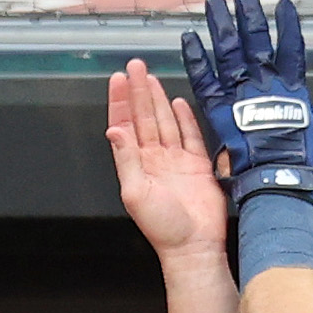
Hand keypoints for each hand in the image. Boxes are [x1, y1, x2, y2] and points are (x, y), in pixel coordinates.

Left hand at [106, 58, 235, 264]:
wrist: (194, 246)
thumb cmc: (163, 228)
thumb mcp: (134, 193)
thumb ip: (125, 160)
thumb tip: (114, 131)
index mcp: (135, 165)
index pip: (125, 125)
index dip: (120, 101)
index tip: (117, 79)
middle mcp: (154, 160)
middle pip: (144, 117)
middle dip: (138, 91)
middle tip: (135, 66)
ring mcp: (176, 161)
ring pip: (165, 122)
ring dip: (157, 100)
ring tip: (151, 78)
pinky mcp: (198, 166)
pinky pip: (190, 136)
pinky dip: (184, 119)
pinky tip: (178, 104)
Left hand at [178, 0, 312, 207]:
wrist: (276, 181)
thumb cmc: (299, 167)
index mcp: (293, 91)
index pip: (292, 50)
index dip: (289, 27)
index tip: (286, 5)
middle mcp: (265, 84)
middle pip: (255, 38)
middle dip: (249, 11)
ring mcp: (240, 93)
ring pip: (228, 49)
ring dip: (220, 23)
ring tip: (214, 1)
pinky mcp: (217, 107)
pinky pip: (203, 76)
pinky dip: (195, 57)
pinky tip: (188, 37)